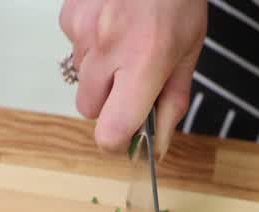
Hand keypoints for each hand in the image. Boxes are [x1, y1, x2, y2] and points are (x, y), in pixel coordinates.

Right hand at [59, 0, 206, 154]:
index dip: (116, 141)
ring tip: (125, 40)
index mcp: (145, 62)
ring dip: (100, 71)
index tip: (127, 135)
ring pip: (81, 78)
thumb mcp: (188, 52)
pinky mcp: (69, 16)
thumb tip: (160, 147)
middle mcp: (109, 49)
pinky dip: (90, 44)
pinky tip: (111, 22)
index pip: (111, 131)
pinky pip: (74, 49)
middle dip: (109, 103)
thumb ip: (172, 102)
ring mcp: (83, 30)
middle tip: (133, 77)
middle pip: (90, 109)